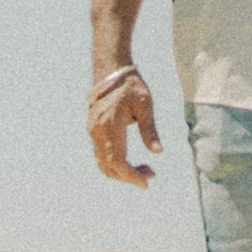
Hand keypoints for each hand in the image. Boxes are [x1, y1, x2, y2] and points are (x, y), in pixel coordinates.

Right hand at [90, 59, 159, 188]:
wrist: (111, 69)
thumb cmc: (131, 85)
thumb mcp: (145, 105)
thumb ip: (150, 130)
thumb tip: (158, 151)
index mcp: (109, 124)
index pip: (117, 161)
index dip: (131, 175)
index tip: (146, 182)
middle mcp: (97, 131)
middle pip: (109, 166)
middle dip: (129, 176)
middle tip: (151, 175)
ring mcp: (93, 131)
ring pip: (103, 163)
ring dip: (122, 172)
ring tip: (145, 169)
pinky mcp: (93, 130)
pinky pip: (102, 155)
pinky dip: (115, 164)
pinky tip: (132, 163)